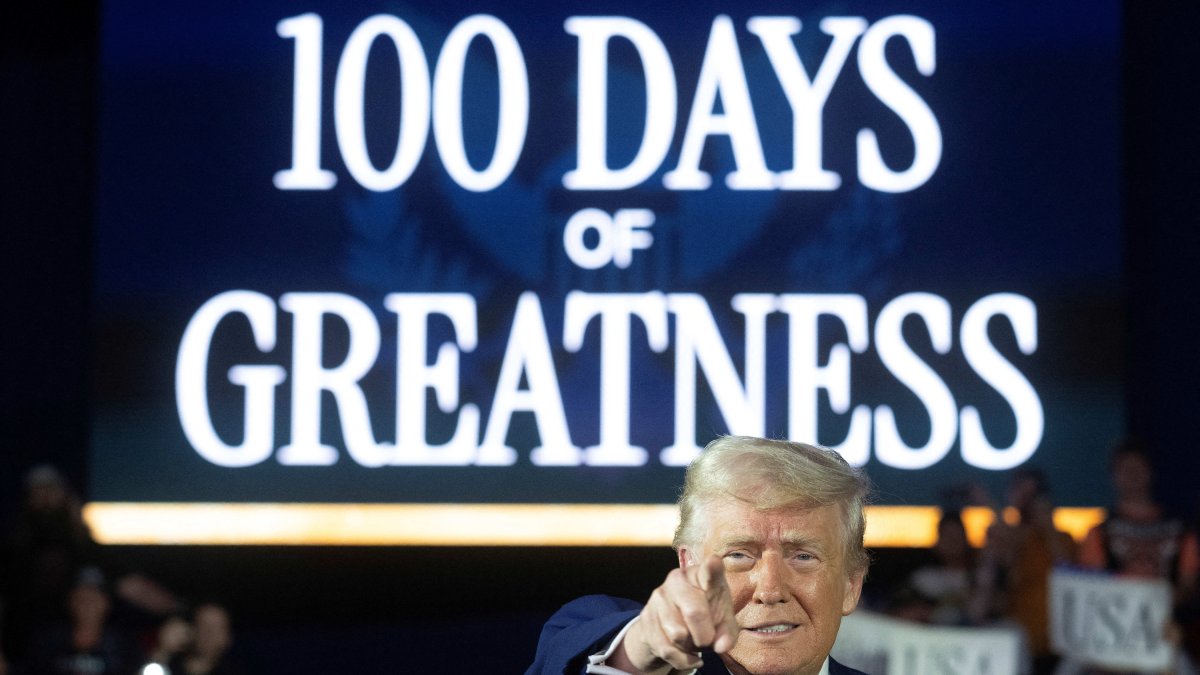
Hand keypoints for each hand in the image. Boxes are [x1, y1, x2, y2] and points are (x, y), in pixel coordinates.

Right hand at [613, 554, 737, 673]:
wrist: (670, 626)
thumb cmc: (705, 616)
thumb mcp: (722, 622)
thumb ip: (728, 633)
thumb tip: (722, 646)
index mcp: (702, 575)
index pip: (709, 570)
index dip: (712, 567)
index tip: (714, 562)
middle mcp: (678, 579)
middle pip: (694, 612)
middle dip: (705, 636)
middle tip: (708, 640)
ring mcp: (659, 596)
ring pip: (678, 634)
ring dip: (690, 647)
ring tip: (693, 642)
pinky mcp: (646, 616)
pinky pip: (666, 648)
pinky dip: (681, 660)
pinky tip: (688, 656)